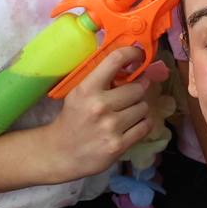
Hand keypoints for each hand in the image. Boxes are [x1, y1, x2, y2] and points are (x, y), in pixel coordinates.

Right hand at [36, 46, 161, 180]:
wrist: (61, 153)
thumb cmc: (72, 120)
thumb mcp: (78, 94)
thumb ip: (100, 79)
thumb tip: (130, 64)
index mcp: (87, 89)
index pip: (115, 60)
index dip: (133, 54)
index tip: (140, 56)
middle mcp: (100, 106)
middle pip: (137, 88)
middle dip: (137, 90)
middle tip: (132, 94)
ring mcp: (111, 127)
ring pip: (143, 107)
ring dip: (139, 108)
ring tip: (128, 112)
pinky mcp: (119, 145)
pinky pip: (145, 126)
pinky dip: (143, 124)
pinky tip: (133, 124)